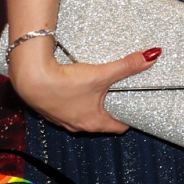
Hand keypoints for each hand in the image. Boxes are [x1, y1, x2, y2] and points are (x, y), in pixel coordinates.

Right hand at [8, 42, 160, 133]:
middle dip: (114, 108)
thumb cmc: (64, 83)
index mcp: (93, 122)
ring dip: (95, 103)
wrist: (30, 79)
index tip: (139, 107)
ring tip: (106, 87)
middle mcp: (77, 124)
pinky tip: (80, 84)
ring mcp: (62, 118)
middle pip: (103, 120)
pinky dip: (79, 98)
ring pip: (85, 112)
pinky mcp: (51, 107)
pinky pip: (71, 106)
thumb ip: (128, 66)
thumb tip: (152, 56)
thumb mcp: (102, 74)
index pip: (119, 127)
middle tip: (126, 94)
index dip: (131, 118)